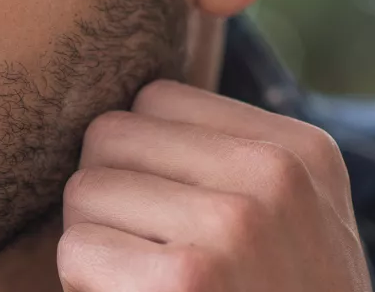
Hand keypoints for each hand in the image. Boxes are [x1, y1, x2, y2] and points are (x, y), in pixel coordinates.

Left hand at [58, 79, 372, 291]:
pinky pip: (76, 249)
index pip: (153, 100)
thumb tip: (111, 106)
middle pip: (108, 136)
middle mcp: (272, 177)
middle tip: (151, 252)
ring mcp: (230, 225)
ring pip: (82, 190)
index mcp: (298, 149)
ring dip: (95, 242)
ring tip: (151, 282)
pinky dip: (86, 285)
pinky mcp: (183, 281)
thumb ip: (218, 155)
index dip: (141, 160)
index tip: (174, 214)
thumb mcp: (284, 215)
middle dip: (109, 194)